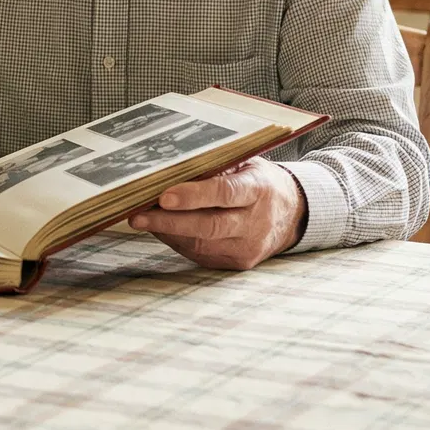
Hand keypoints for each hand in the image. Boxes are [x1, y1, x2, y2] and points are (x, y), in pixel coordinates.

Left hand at [128, 159, 306, 269]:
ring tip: (141, 220)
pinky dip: (177, 242)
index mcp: (259, 190)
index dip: (194, 196)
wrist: (291, 215)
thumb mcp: (245, 165)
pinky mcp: (238, 263)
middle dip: (170, 222)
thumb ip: (215, 167)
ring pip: (201, 244)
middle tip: (138, 216)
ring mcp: (248, 247)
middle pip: (209, 226)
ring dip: (167, 233)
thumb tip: (169, 170)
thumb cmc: (258, 183)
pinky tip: (161, 229)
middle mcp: (255, 222)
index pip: (225, 194)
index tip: (164, 196)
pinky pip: (201, 255)